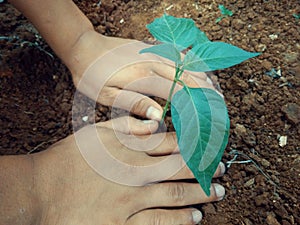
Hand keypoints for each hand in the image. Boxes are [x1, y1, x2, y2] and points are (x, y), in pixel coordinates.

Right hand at [33, 117, 224, 224]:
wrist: (42, 191)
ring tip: (216, 193)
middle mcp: (135, 174)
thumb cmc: (69, 159)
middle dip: (204, 169)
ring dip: (199, 194)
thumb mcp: (96, 133)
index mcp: (129, 150)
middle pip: (180, 170)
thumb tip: (157, 124)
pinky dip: (179, 220)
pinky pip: (158, 222)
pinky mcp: (122, 224)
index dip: (194, 144)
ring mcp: (131, 201)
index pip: (171, 144)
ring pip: (175, 197)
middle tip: (221, 169)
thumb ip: (128, 127)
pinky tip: (193, 218)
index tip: (209, 145)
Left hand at [68, 30, 218, 119]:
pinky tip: (199, 70)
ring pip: (185, 66)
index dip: (194, 106)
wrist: (84, 48)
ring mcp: (153, 53)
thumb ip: (134, 104)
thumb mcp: (107, 95)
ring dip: (202, 79)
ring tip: (216, 92)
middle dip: (205, 93)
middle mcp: (152, 63)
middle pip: (186, 78)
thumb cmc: (93, 76)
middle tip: (220, 107)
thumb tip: (159, 117)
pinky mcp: (151, 49)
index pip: (177, 92)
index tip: (206, 118)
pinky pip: (177, 55)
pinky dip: (191, 64)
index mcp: (142, 77)